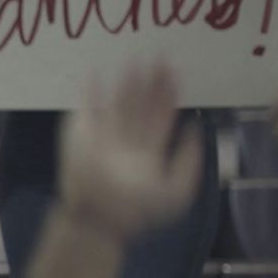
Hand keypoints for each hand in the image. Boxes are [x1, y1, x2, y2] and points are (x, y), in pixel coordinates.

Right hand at [58, 62, 202, 242]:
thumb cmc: (137, 213)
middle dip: (150, 82)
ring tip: (133, 59)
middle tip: (160, 55)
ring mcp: (104, 138)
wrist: (97, 222)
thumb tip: (195, 129)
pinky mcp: (82, 137)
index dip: (170, 95)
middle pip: (141, 105)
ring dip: (124, 82)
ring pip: (117, 104)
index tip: (177, 72)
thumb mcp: (177, 194)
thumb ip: (189, 163)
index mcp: (149, 150)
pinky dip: (88, 93)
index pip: (161, 116)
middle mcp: (128, 140)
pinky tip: (94, 74)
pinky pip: (85, 110)